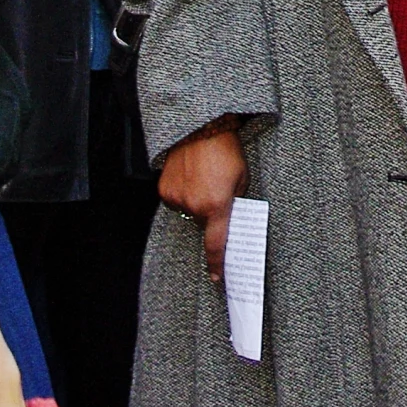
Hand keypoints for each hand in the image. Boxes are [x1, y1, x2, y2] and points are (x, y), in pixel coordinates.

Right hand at [159, 121, 246, 284]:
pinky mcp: (164, 190)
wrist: (201, 128)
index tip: (217, 278)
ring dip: (196, 202)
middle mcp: (194, 206)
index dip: (216, 264)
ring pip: (189, 212)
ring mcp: (176, 198)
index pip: (217, 244)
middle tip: (216, 193)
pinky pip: (176, 200)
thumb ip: (235, 202)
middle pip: (203, 224)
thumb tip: (229, 218)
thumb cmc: (226, 151)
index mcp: (217, 206)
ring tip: (204, 179)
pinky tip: (191, 176)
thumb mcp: (242, 178)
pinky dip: (184, 193)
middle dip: (211, 214)